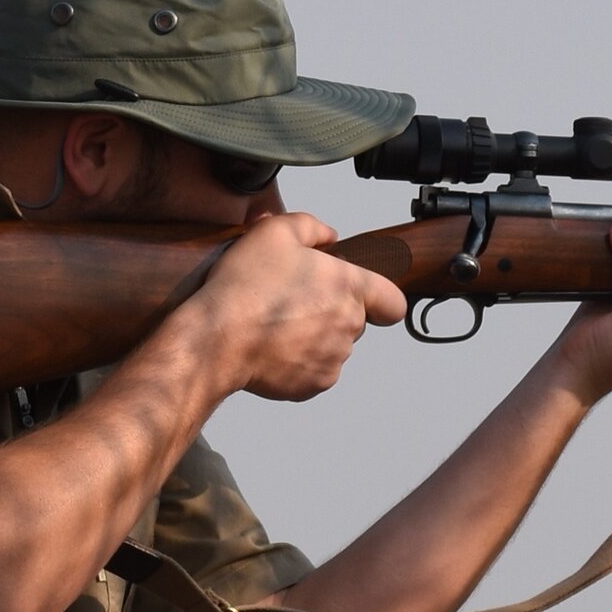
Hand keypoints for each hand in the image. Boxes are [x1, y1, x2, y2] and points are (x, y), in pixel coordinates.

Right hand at [179, 207, 404, 403]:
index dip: (383, 300)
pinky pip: (315, 370)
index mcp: (348, 287)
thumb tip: (329, 236)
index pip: (393, 302)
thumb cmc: (245, 287)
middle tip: (294, 300)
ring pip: (333, 346)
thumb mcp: (275, 232)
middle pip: (355, 320)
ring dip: (314, 336)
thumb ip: (311, 227)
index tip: (369, 300)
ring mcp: (333, 358)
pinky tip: (274, 347)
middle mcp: (348, 326)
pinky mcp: (314, 383)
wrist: (217, 338)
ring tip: (278, 324)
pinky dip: (299, 361)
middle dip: (331, 311)